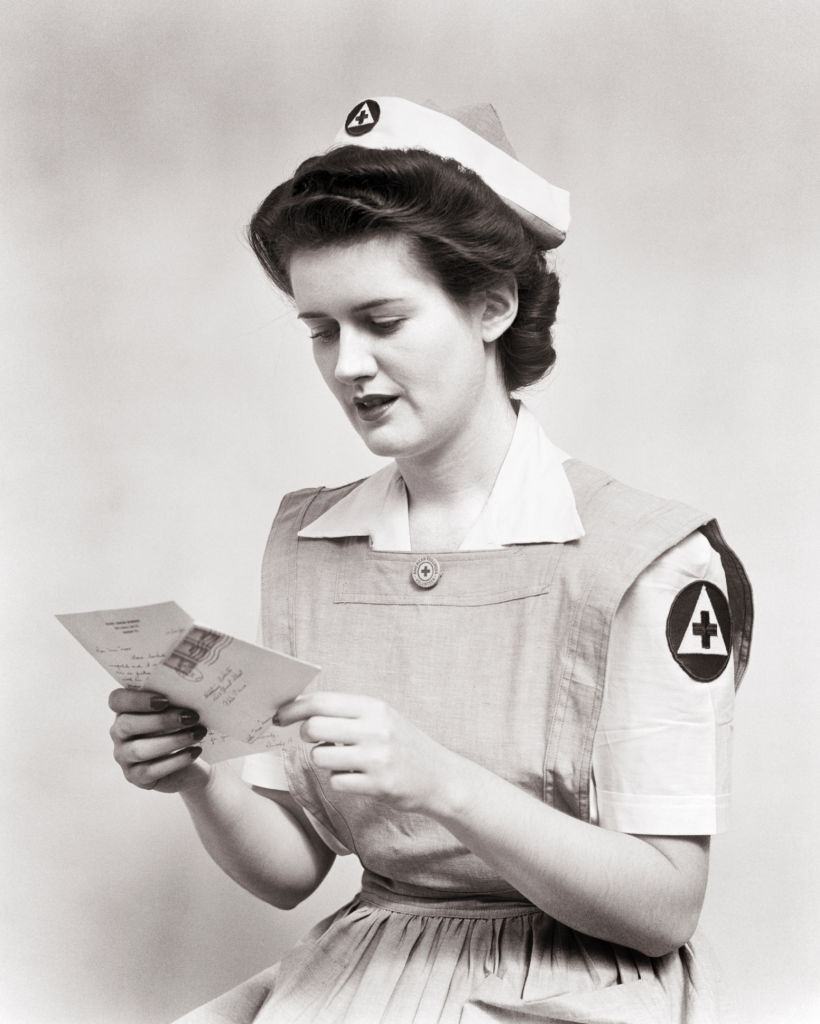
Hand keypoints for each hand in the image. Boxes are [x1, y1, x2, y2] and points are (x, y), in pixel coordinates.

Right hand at [108, 688, 210, 793]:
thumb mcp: (178, 709)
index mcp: (125, 709)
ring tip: (198, 733)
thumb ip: (176, 698)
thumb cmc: (182, 725)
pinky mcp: (135, 776)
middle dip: (161, 720)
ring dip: (173, 740)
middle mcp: (119, 733)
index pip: (117, 700)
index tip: (164, 700)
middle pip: (127, 724)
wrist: (191, 758)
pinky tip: (195, 751)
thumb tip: (189, 690)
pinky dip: (176, 760)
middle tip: (191, 716)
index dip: (136, 699)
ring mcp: (124, 756)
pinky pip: (151, 770)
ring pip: (139, 750)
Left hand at [275, 692, 458, 813]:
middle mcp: (376, 729)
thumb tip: (302, 710)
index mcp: (374, 707)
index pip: (322, 701)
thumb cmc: (403, 745)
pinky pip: (335, 782)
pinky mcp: (377, 785)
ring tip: (343, 760)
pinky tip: (357, 777)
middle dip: (306, 735)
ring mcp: (377, 758)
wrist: (440, 777)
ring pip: (320, 756)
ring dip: (324, 760)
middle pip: (314, 727)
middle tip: (315, 740)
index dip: (294, 708)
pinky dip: (339, 781)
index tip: (279, 716)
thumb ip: (348, 713)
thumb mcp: (382, 718)